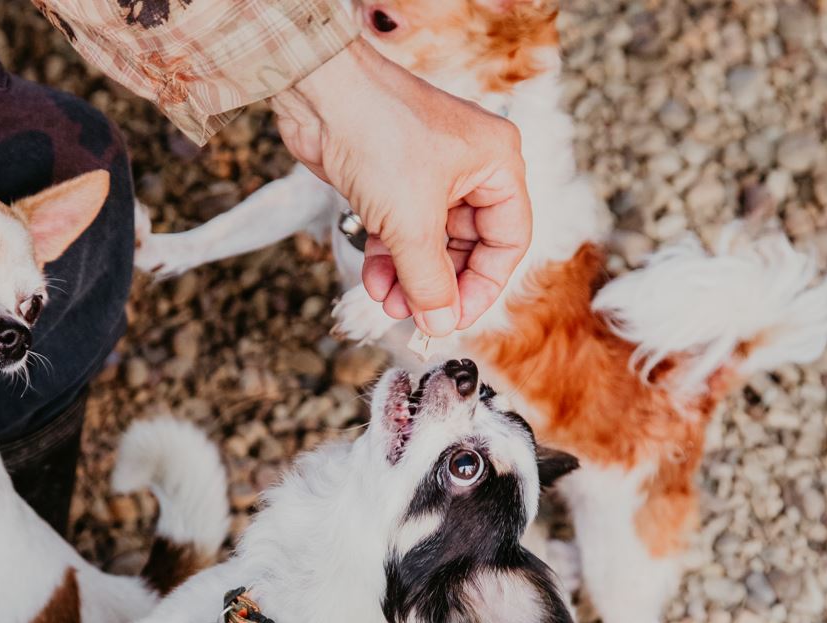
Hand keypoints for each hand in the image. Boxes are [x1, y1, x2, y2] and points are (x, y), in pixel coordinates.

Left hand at [272, 39, 529, 336]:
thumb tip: (442, 324)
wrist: (318, 93)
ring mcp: (430, 173)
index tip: (455, 318)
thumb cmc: (377, 134)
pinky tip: (374, 281)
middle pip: (468, 247)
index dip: (484, 285)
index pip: (508, 241)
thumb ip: (429, 281)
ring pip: (430, 243)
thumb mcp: (411, 222)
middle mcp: (470, 167)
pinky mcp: (392, 179)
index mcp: (496, 164)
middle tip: (415, 316)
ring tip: (388, 303)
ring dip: (410, 278)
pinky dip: (389, 259)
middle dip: (439, 285)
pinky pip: (401, 231)